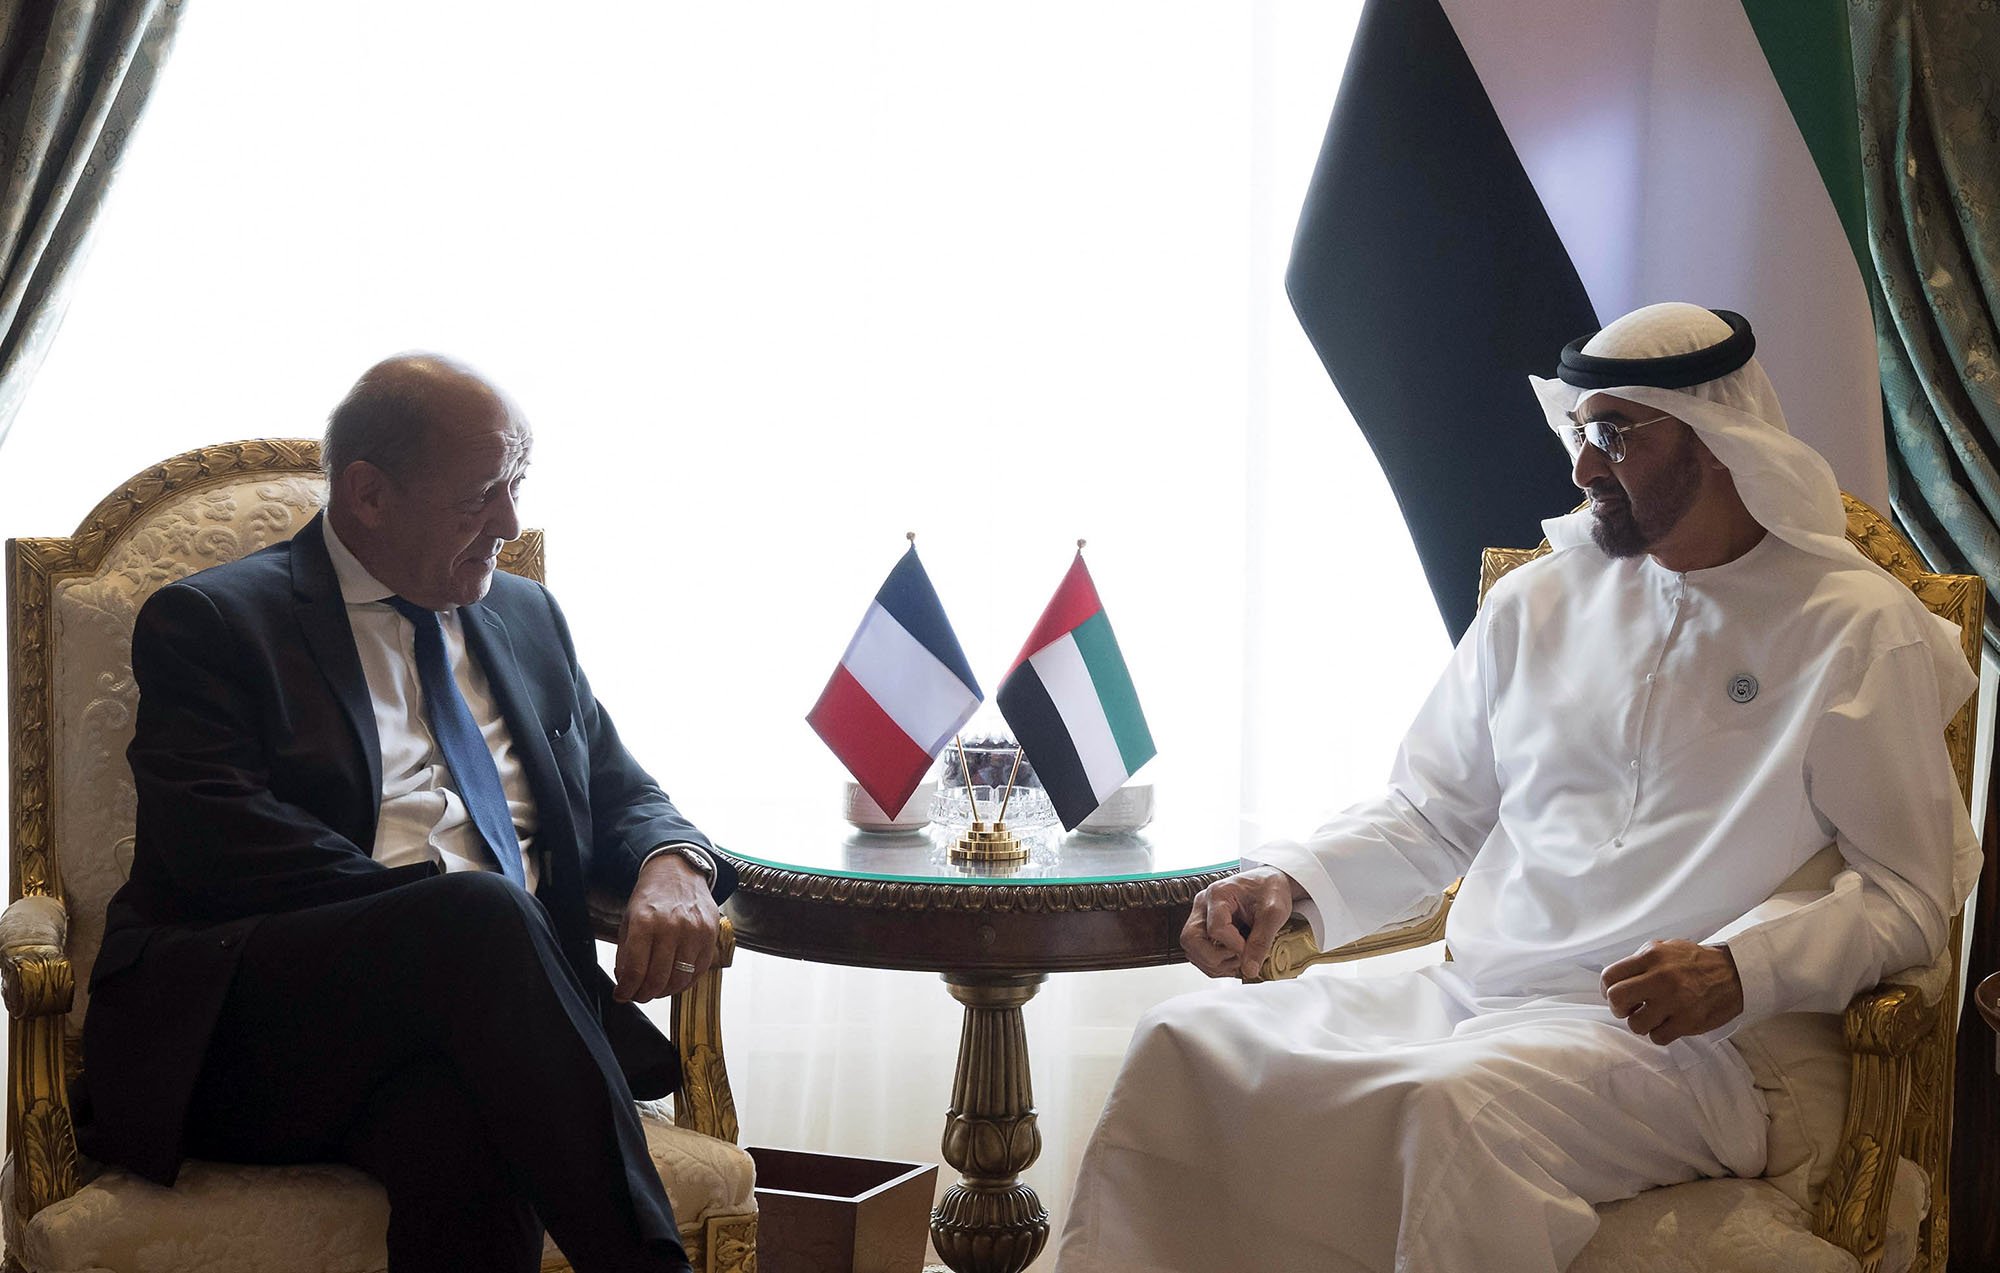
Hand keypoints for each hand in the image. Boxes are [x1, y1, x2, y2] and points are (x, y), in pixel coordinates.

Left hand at [613, 853, 720, 1003]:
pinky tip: (674, 979)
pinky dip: (685, 981)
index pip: (635, 970)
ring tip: (656, 989)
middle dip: (644, 994)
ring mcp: (694, 932)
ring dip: (665, 992)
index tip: (622, 995)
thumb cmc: (652, 897)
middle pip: (658, 979)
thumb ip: (626, 952)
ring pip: (680, 979)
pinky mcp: (710, 935)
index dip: (627, 990)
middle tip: (638, 995)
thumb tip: (626, 983)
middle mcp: (671, 927)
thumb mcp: (630, 919)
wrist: (679, 872)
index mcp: (645, 921)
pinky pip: (698, 971)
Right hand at [1180, 866, 1300, 979]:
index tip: (1251, 950)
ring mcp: (1201, 917)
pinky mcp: (1203, 928)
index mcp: (1218, 894)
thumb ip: (1261, 941)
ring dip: (1214, 963)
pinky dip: (1215, 964)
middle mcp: (1203, 905)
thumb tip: (1249, 970)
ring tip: (1239, 959)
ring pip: (1191, 950)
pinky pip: (1198, 953)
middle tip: (1239, 958)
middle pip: (1191, 939)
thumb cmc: (1270, 889)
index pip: (1216, 929)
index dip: (1234, 946)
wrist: (1269, 883)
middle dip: (1215, 958)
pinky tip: (1234, 961)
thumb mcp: (1274, 913)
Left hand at [1601, 940, 1744, 1043]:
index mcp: (1651, 957)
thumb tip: (1616, 979)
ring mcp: (1675, 1001)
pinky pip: (1657, 1037)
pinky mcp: (1688, 1021)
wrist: (1734, 973)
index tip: (1613, 994)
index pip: (1610, 976)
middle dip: (1618, 1008)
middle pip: (1617, 1000)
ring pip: (1635, 1024)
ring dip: (1640, 1023)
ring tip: (1651, 1016)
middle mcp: (1661, 978)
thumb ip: (1640, 961)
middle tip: (1628, 1009)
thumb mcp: (1665, 948)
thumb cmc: (1695, 962)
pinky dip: (1659, 1033)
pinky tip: (1667, 1024)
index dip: (1607, 989)